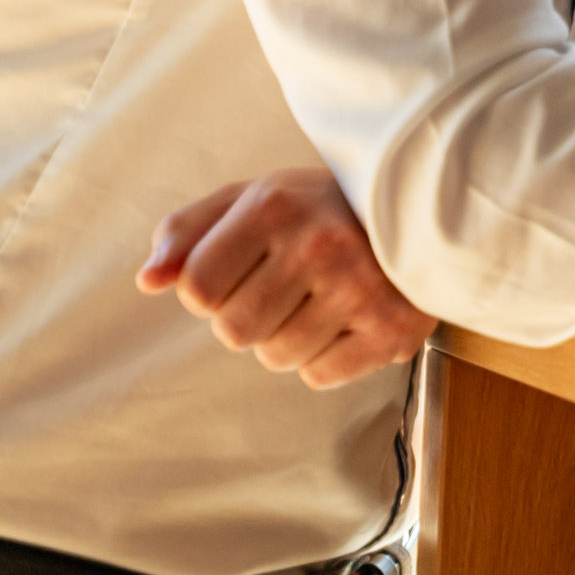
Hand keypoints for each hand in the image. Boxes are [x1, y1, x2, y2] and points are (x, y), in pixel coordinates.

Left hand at [135, 169, 433, 390]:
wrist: (425, 209)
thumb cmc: (321, 208)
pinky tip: (348, 321)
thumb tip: (148, 280)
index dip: (210, 290)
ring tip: (322, 301)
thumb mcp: (252, 199)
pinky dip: (327, 358)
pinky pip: (320, 376)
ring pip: (276, 357)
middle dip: (250, 316)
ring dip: (289, 338)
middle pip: (234, 331)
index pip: (196, 289)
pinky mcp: (393, 326)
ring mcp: (361, 287)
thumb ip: (188, 233)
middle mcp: (319, 244)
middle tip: (288, 286)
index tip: (244, 270)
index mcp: (275, 206)